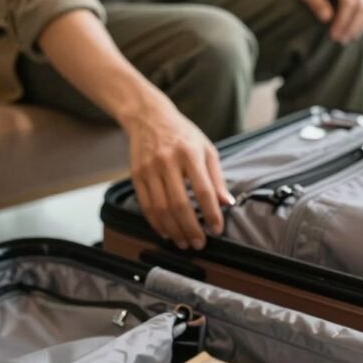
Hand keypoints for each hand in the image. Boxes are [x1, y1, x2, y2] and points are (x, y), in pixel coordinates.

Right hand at [123, 94, 232, 250]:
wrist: (149, 118)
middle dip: (191, 229)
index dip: (211, 213)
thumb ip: (217, 178)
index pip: (203, 190)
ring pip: (161, 209)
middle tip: (199, 244)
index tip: (217, 229)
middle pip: (179, 204)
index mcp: (190, 154)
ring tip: (184, 243)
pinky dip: (156, 223)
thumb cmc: (183, 135)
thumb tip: (227, 204)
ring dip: (173, 230)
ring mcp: (149, 169)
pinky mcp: (136, 176)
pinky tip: (166, 232)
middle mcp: (168, 162)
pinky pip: (146, 206)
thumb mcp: (206, 149)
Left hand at [287, 0, 362, 44]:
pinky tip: (349, 34)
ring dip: (359, 27)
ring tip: (344, 40)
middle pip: (362, 7)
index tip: (333, 35)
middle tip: (338, 40)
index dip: (343, 21)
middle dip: (352, 26)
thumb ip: (315, 2)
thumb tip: (327, 18)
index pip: (349, 2)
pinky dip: (361, 24)